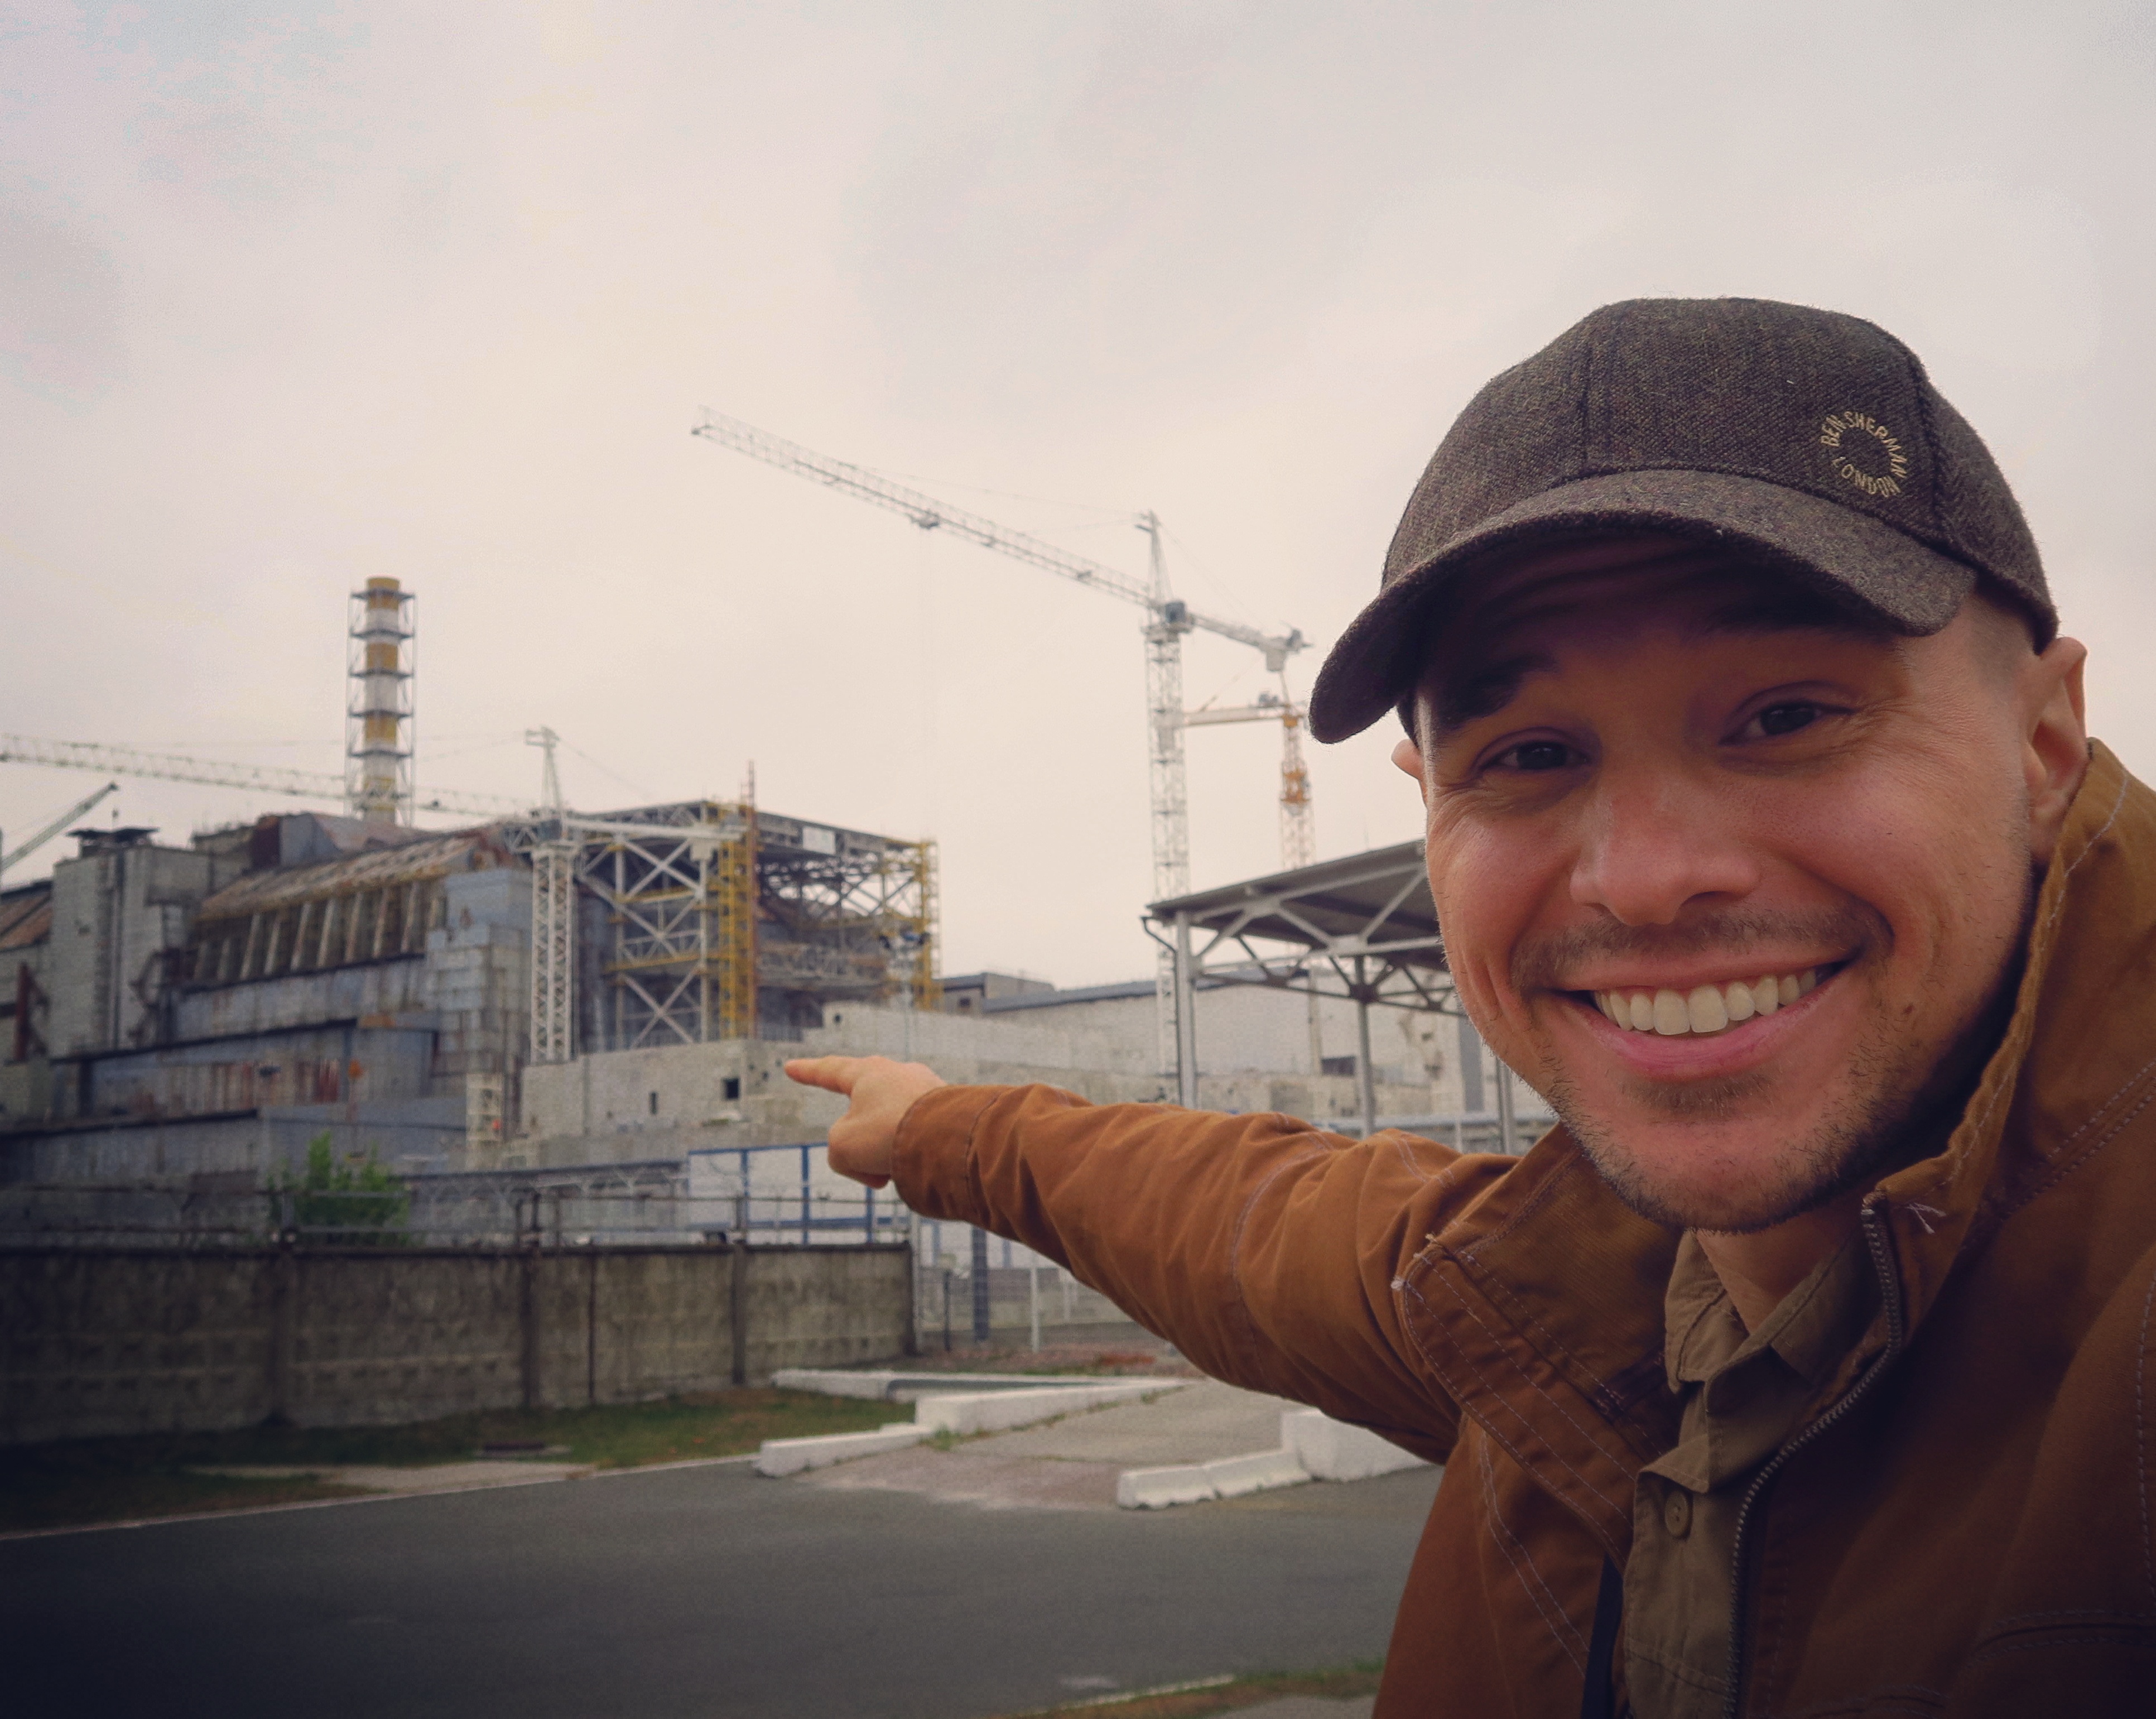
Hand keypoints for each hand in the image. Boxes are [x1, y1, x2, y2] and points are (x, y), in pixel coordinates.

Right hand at [784, 1055, 946, 1188]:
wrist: (945, 1140)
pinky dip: (906, 1160)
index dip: (807, 1072)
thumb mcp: (842, 1147)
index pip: (829, 1071)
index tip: (790, 1068)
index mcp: (868, 1073)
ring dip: (881, 1158)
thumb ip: (840, 1150)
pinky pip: (915, 1141)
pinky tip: (913, 1172)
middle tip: (863, 1162)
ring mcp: (927, 1092)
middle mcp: (899, 1075)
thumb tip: (869, 1159)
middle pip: (863, 1112)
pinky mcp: (948, 1113)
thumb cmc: (887, 1135)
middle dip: (859, 1142)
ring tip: (887, 1173)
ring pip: (888, 1134)